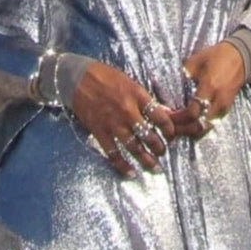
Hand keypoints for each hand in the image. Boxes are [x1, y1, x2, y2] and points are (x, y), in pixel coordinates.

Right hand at [71, 61, 174, 176]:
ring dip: (146, 159)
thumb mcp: (130, 82)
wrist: (78, 78)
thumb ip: (145, 99)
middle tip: (163, 152)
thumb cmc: (106, 76)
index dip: (169, 129)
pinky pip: (113, 153)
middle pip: (149, 135)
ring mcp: (113, 123)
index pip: (160, 116)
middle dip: (159, 147)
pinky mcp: (99, 132)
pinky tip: (131, 173)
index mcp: (137, 95)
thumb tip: (163, 112)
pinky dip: (123, 165)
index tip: (171, 135)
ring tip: (155, 167)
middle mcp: (127, 111)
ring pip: (134, 147)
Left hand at [169, 41, 246, 138]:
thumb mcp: (195, 61)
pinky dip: (198, 126)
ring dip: (190, 130)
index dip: (178, 118)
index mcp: (209, 87)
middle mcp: (218, 101)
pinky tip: (188, 123)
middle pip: (199, 126)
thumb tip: (165, 88)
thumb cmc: (216, 56)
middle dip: (182, 129)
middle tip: (168, 127)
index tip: (166, 115)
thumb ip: (182, 76)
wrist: (240, 56)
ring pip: (205, 128)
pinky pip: (211, 124)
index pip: (193, 112)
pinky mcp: (226, 109)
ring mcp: (224, 107)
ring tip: (176, 126)